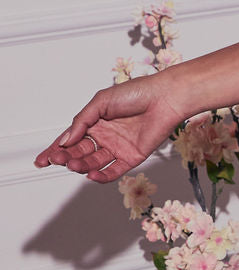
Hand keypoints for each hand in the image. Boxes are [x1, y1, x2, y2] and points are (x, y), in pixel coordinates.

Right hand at [33, 72, 187, 183]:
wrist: (165, 98)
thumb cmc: (136, 93)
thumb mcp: (101, 102)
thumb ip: (82, 121)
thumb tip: (65, 140)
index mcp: (95, 122)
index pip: (71, 139)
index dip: (55, 150)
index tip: (41, 160)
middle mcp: (105, 137)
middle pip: (79, 152)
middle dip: (66, 157)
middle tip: (57, 159)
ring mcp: (117, 148)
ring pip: (93, 163)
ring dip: (81, 166)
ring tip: (73, 164)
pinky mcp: (131, 157)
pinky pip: (114, 171)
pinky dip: (102, 176)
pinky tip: (91, 175)